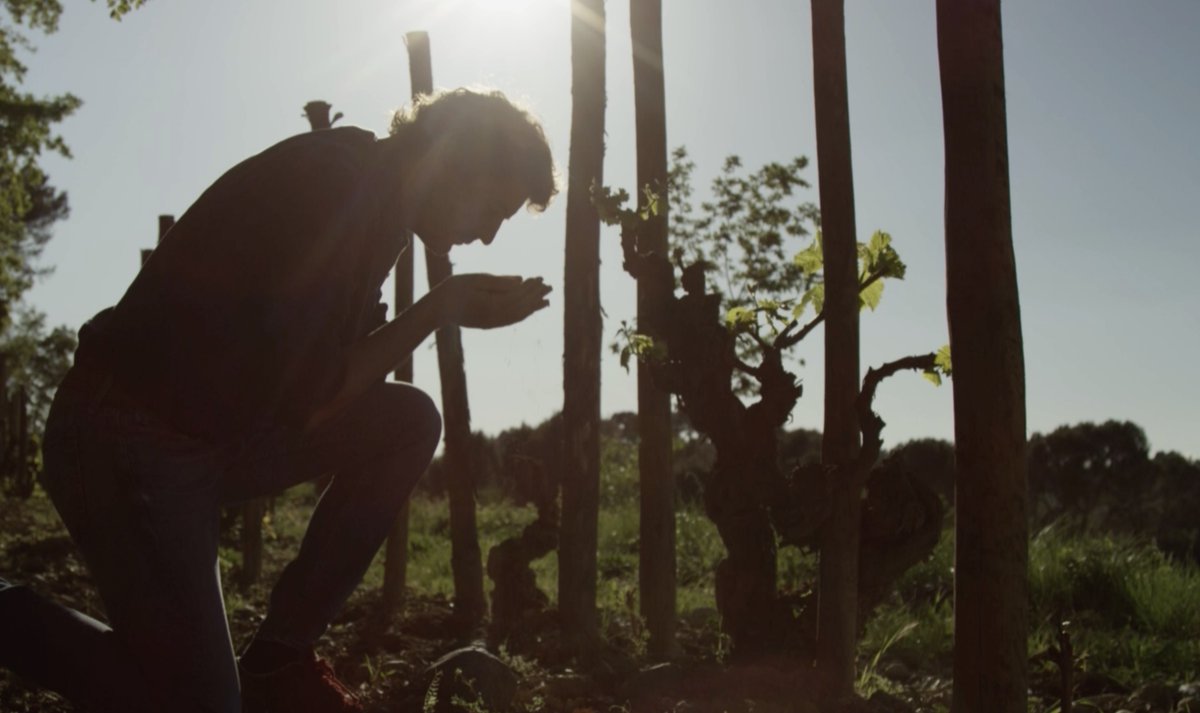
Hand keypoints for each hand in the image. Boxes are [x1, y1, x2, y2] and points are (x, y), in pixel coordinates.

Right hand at [431, 273, 551, 328]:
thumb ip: (499, 281)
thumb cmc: (454, 290)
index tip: (541, 277)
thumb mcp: (475, 279)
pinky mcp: (489, 325)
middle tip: (550, 287)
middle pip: (522, 307)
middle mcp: (495, 318)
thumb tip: (521, 279)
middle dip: (536, 296)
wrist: (437, 310)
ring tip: (546, 301)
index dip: (531, 287)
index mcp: (492, 305)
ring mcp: (492, 324)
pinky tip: (529, 310)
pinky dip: (522, 315)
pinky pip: (511, 321)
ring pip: (518, 316)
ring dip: (533, 308)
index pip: (518, 295)